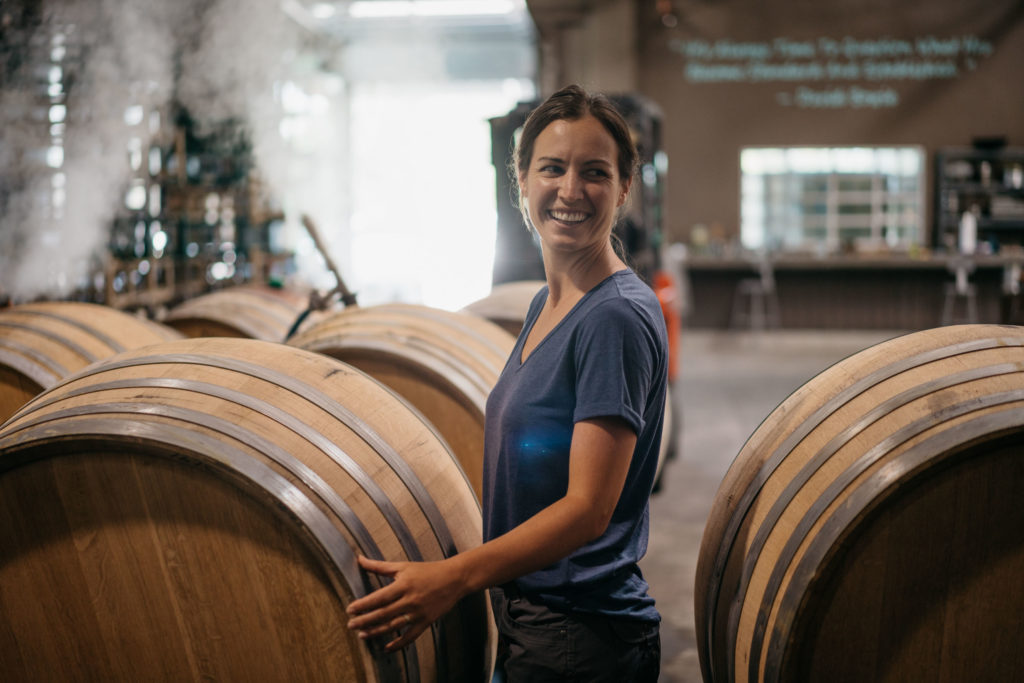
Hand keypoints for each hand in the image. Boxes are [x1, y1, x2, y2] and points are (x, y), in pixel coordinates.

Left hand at [346, 555, 467, 651]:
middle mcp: (410, 600)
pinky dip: (398, 644)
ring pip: (394, 626)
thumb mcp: (403, 566)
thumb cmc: (427, 570)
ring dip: (376, 632)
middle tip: (350, 625)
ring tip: (362, 635)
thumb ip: (379, 566)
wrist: (454, 578)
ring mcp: (418, 613)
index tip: (349, 609)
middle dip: (365, 621)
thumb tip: (359, 559)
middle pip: (383, 614)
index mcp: (404, 585)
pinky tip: (386, 647)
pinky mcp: (426, 622)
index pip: (379, 598)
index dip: (363, 605)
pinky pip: (410, 636)